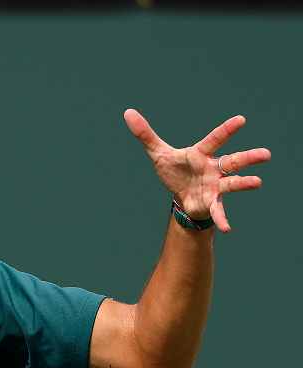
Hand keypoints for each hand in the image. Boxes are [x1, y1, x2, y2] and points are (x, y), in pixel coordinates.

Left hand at [124, 109, 270, 232]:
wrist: (180, 196)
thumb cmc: (175, 170)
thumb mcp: (158, 154)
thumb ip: (145, 134)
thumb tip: (128, 112)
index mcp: (201, 154)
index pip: (214, 140)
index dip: (226, 130)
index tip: (241, 120)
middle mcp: (213, 168)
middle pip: (233, 161)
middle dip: (248, 157)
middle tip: (266, 154)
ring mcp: (215, 186)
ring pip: (233, 183)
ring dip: (244, 183)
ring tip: (258, 182)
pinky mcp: (211, 203)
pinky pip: (219, 211)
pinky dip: (223, 219)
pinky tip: (228, 229)